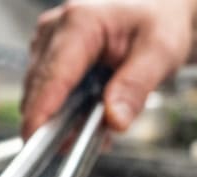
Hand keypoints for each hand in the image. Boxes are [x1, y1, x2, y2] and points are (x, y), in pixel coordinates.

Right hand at [22, 0, 196, 136]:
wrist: (157, 10)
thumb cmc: (159, 21)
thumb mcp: (161, 51)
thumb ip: (136, 85)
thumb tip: (114, 120)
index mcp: (81, 21)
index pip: (53, 75)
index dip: (41, 112)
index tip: (35, 142)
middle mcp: (56, 29)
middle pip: (40, 88)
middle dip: (57, 123)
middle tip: (90, 142)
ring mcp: (48, 42)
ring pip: (40, 94)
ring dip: (63, 118)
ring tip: (100, 124)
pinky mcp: (48, 56)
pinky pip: (47, 93)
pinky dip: (66, 110)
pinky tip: (91, 112)